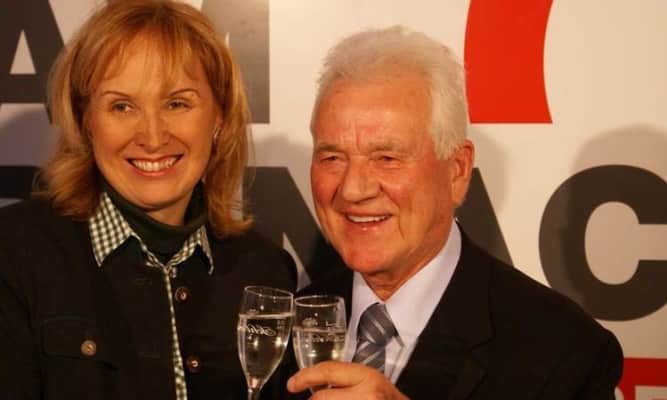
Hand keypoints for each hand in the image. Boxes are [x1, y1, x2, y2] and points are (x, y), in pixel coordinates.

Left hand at [287, 361, 408, 399]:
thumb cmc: (386, 399)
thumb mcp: (369, 381)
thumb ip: (344, 379)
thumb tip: (313, 384)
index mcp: (367, 378)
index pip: (328, 371)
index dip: (305, 376)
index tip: (292, 384)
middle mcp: (366, 395)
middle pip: (321, 398)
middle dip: (314, 399)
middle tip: (314, 398)